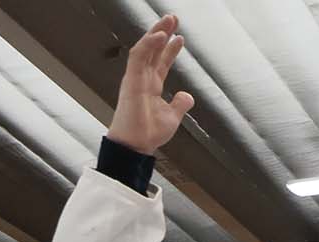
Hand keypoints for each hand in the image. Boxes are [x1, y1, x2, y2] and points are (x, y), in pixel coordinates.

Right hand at [106, 16, 194, 155]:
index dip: (170, 49)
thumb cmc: (148, 133)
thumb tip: (187, 95)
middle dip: (163, 33)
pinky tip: (160, 35)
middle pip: (153, 50)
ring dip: (156, 33)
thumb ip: (180, 104)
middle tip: (173, 19)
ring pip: (145, 48)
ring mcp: (136, 78)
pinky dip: (149, 44)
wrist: (136, 145)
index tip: (179, 37)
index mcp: (151, 86)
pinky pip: (138, 57)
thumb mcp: (172, 117)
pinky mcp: (131, 80)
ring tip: (168, 21)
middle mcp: (142, 79)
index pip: (161, 62)